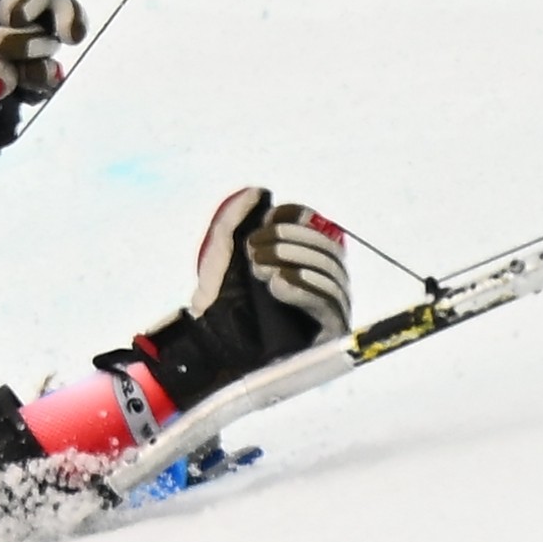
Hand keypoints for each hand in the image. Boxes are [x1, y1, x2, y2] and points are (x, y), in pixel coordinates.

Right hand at [0, 0, 84, 113]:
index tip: (35, 75)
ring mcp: (19, 7)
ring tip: (3, 21)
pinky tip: (4, 8)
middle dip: (34, 48)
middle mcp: (18, 39)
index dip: (46, 77)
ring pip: (58, 14)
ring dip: (36, 22)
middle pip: (54, 45)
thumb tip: (8, 77)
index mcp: (7, 68)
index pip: (44, 78)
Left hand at [104, 186, 352, 417]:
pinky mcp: (330, 334)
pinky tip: (277, 283)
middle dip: (289, 241)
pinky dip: (303, 289)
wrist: (211, 349)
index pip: (316, 228)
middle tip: (252, 249)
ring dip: (293, 262)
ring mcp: (329, 309)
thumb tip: (258, 192)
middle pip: (327, 249)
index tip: (267, 219)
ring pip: (330, 274)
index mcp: (301, 260)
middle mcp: (322, 282)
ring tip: (258, 268)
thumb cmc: (218, 305)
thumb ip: (233, 220)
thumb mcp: (220, 256)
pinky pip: (329, 306)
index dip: (295, 218)